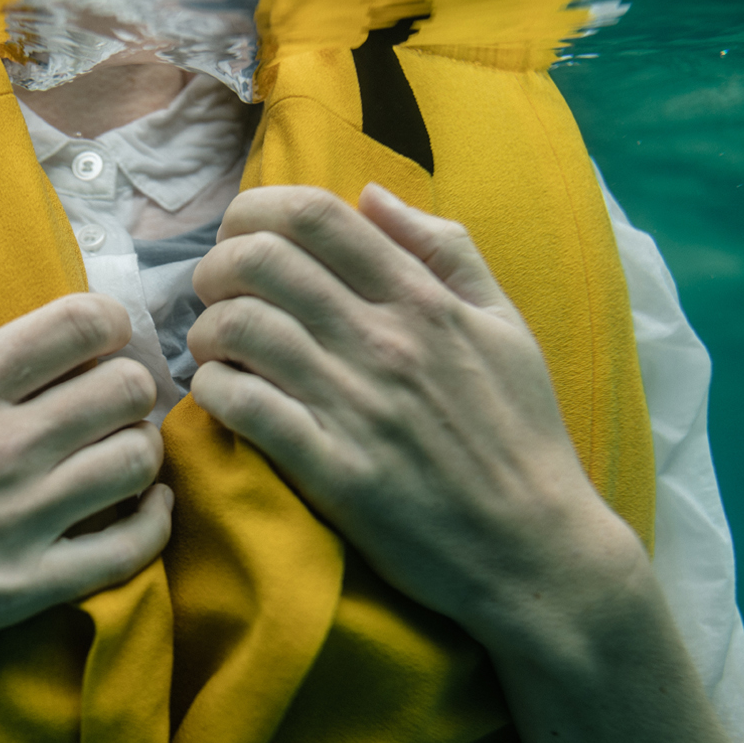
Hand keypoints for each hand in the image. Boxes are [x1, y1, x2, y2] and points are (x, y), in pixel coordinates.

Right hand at [0, 207, 172, 714]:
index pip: (83, 324)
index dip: (104, 321)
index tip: (90, 337)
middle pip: (126, 388)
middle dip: (125, 381)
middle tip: (104, 395)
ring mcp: (15, 523)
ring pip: (137, 462)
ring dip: (136, 446)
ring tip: (112, 449)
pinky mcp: (20, 591)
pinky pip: (129, 550)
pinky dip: (150, 524)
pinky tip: (135, 510)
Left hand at [187, 184, 640, 642]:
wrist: (535, 546)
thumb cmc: (521, 434)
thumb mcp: (505, 325)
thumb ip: (445, 250)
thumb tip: (372, 196)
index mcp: (422, 298)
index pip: (315, 216)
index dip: (255, 210)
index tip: (240, 235)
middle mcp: (385, 340)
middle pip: (261, 261)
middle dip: (216, 265)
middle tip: (214, 293)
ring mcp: (356, 405)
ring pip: (241, 328)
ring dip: (207, 329)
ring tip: (214, 348)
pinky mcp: (333, 470)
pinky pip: (244, 406)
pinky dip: (214, 390)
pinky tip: (220, 396)